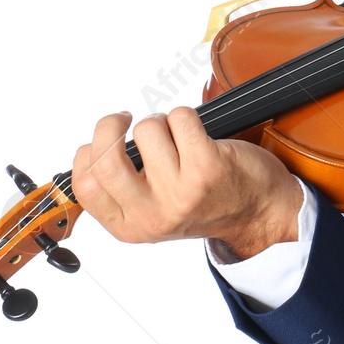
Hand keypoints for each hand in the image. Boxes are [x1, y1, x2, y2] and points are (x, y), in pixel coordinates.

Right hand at [71, 107, 301, 259]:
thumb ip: (122, 192)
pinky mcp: (207, 168)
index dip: (87, 153)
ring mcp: (180, 192)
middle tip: (125, 119)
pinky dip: (185, 116)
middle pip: (105, 159)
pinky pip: (180, 118)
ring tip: (179, 138)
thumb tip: (93, 149)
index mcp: (131, 227)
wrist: (259, 213)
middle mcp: (153, 215)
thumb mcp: (154, 213)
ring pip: (147, 130)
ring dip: (161, 122)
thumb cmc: (205, 203)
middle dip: (109, 126)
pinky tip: (197, 134)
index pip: (85, 186)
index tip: (103, 141)